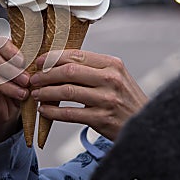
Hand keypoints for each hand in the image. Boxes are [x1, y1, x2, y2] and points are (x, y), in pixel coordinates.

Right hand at [0, 37, 29, 142]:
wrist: (11, 108)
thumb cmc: (20, 86)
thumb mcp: (29, 74)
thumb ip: (33, 65)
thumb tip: (45, 60)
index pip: (0, 43)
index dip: (11, 52)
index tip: (23, 62)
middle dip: (11, 70)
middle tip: (26, 80)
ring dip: (6, 83)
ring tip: (22, 93)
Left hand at [30, 49, 147, 140]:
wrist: (146, 124)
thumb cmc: (123, 98)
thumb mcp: (114, 76)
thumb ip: (90, 68)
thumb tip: (55, 63)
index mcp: (112, 64)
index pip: (76, 55)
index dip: (53, 57)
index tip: (39, 61)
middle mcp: (110, 79)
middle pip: (68, 71)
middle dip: (45, 74)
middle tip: (33, 79)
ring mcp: (107, 99)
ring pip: (67, 91)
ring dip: (46, 92)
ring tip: (36, 94)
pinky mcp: (102, 119)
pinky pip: (70, 113)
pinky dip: (53, 112)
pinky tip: (44, 110)